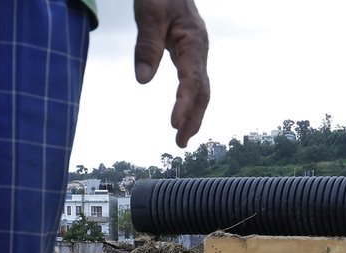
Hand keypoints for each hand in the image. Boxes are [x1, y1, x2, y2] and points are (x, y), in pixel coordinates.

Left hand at [132, 0, 209, 148]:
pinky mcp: (189, 55)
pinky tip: (182, 116)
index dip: (184, 103)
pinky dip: (190, 103)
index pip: (192, 79)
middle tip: (180, 143)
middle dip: (193, 119)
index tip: (174, 124)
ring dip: (193, 116)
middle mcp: (199, 52)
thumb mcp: (149, 15)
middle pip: (202, 91)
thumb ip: (147, 46)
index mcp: (193, 42)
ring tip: (181, 139)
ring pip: (201, 90)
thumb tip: (143, 81)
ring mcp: (196, 54)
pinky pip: (194, 83)